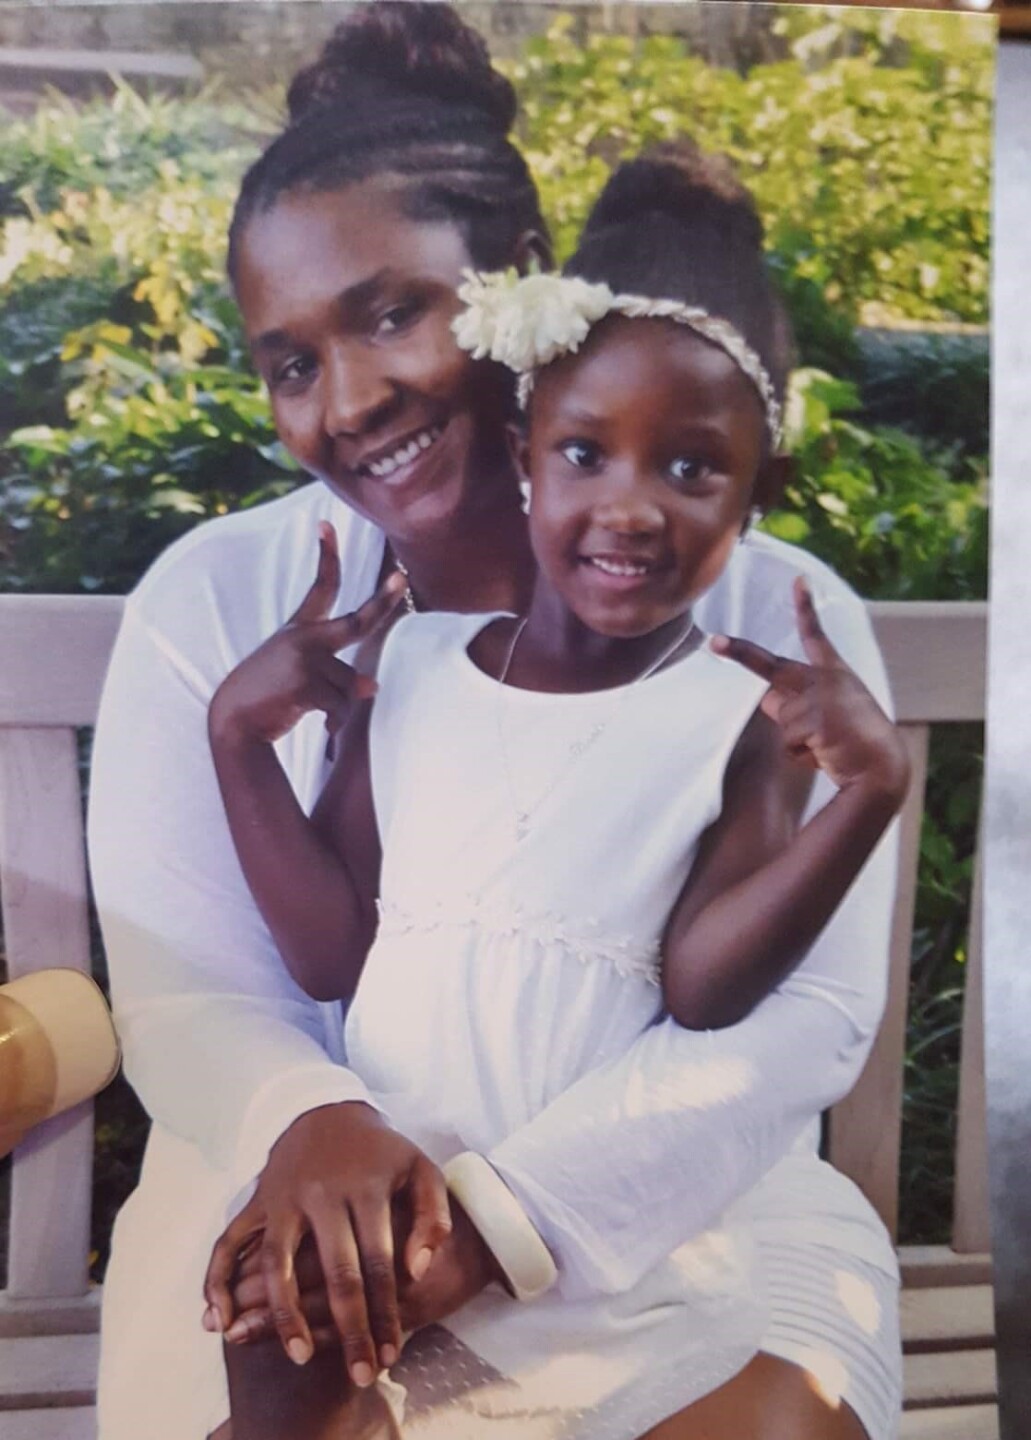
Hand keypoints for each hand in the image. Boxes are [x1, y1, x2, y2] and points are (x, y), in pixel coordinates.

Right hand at [202, 1102, 451, 1385]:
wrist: (324, 1109)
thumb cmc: (380, 1151)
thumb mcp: (419, 1169)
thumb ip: (432, 1217)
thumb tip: (417, 1272)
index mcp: (366, 1187)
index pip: (379, 1261)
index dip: (386, 1311)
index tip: (392, 1354)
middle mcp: (322, 1194)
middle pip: (336, 1272)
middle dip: (350, 1329)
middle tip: (362, 1374)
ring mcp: (284, 1198)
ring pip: (278, 1264)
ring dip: (286, 1314)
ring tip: (301, 1356)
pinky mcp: (257, 1201)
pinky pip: (229, 1244)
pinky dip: (218, 1282)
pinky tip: (221, 1322)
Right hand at [208, 522, 404, 746]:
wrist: (233, 721)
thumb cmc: (269, 697)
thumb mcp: (302, 678)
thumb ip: (339, 675)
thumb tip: (374, 686)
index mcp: (299, 630)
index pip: (320, 588)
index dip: (326, 555)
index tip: (326, 524)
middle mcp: (304, 638)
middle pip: (356, 621)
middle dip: (383, 600)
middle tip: (402, 578)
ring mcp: (304, 659)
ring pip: (352, 683)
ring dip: (342, 706)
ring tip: (319, 715)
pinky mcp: (305, 683)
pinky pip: (342, 705)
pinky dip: (337, 723)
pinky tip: (324, 730)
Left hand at [712, 576, 909, 802]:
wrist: (882, 769)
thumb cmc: (856, 744)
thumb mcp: (831, 714)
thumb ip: (797, 701)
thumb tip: (767, 698)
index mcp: (836, 674)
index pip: (817, 637)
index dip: (806, 608)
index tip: (799, 581)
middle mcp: (827, 680)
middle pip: (771, 666)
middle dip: (739, 653)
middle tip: (714, 642)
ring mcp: (820, 699)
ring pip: (783, 720)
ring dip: (798, 741)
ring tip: (828, 745)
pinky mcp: (814, 721)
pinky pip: (789, 743)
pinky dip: (802, 755)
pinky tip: (828, 754)